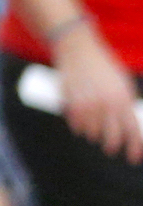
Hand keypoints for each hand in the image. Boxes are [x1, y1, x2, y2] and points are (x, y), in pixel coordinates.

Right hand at [55, 26, 142, 161]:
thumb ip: (125, 101)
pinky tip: (80, 129)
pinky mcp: (71, 101)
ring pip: (92, 132)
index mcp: (123, 99)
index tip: (133, 158)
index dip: (134, 148)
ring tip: (92, 133)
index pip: (133, 131)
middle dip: (111, 146)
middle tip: (108, 147)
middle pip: (111, 136)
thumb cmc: (102, 64)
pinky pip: (76, 124)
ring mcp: (88, 103)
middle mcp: (107, 103)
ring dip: (92, 136)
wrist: (77, 47)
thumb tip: (129, 122)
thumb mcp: (122, 81)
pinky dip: (78, 128)